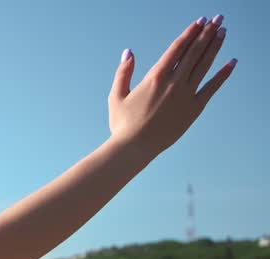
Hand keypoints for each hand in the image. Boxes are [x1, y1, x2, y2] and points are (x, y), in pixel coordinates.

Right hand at [108, 15, 235, 157]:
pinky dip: (223, 74)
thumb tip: (129, 52)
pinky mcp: (194, 109)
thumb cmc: (122, 124)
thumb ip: (123, 72)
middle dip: (207, 33)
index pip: (178, 48)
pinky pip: (212, 87)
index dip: (190, 33)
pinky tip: (232, 62)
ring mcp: (186, 95)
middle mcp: (174, 83)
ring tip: (223, 32)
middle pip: (195, 52)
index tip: (201, 21)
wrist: (134, 148)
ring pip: (204, 65)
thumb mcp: (116, 96)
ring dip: (215, 47)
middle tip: (218, 19)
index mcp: (155, 77)